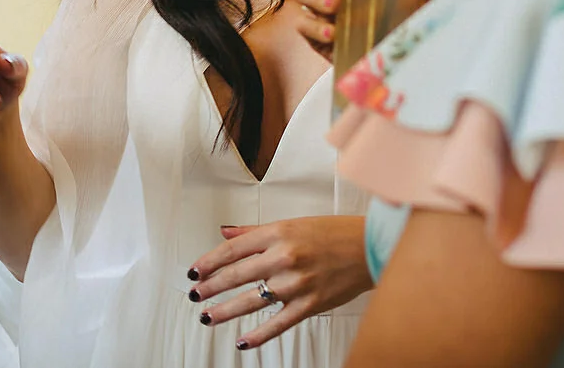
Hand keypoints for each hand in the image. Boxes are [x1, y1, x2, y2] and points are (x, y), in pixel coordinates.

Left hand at [186, 217, 372, 349]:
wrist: (368, 246)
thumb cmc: (332, 233)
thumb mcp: (291, 223)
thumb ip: (255, 231)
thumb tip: (226, 232)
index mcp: (277, 234)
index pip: (232, 250)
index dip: (208, 262)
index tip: (195, 271)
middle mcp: (283, 257)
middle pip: (236, 275)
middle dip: (210, 287)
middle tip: (195, 294)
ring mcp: (295, 283)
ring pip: (250, 301)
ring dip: (224, 311)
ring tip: (207, 316)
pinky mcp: (309, 304)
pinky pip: (277, 323)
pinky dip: (258, 335)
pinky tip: (242, 340)